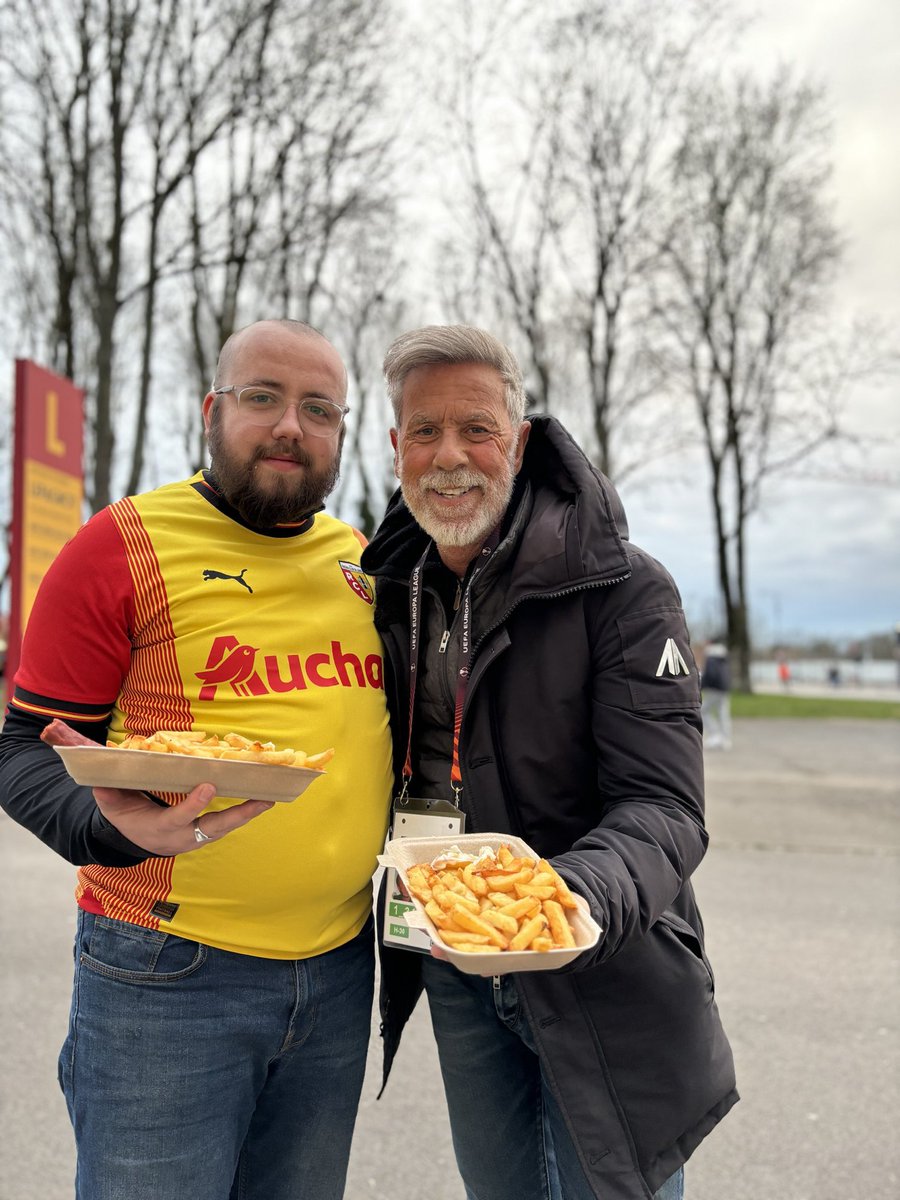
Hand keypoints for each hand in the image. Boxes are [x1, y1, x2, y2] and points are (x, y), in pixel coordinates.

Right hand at [92, 783, 273, 855]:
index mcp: (161, 829)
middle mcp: (183, 836)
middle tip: (263, 800)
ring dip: (249, 812)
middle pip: (214, 828)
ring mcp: (197, 837)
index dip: (194, 804)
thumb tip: (103, 773)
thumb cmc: (126, 817)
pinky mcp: (205, 833)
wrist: (135, 841)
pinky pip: (227, 823)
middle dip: (239, 815)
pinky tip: (263, 797)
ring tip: (271, 796)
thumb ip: (109, 791)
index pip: (179, 817)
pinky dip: (245, 811)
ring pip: (225, 827)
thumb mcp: (113, 806)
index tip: (209, 786)